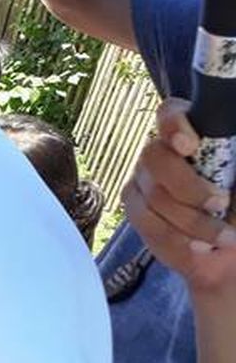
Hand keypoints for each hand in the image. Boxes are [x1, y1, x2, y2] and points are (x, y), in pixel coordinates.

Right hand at [122, 99, 235, 295]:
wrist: (230, 240)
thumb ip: (233, 163)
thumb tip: (229, 175)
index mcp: (190, 132)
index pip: (170, 114)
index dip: (174, 125)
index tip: (190, 145)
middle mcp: (159, 152)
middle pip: (155, 160)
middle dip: (189, 187)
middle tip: (221, 203)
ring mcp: (142, 181)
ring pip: (154, 199)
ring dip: (194, 222)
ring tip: (225, 237)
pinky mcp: (136, 210)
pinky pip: (150, 226)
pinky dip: (180, 241)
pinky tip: (201, 247)